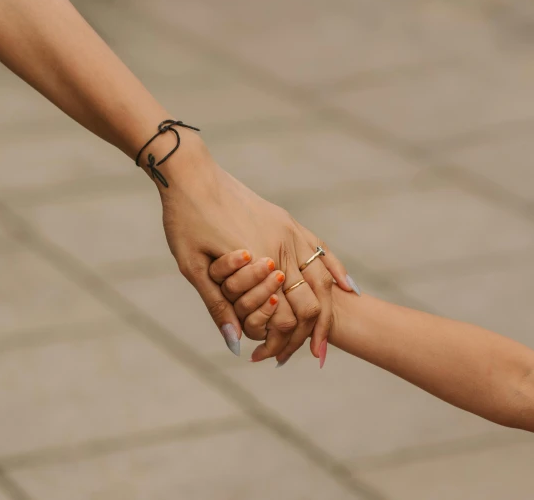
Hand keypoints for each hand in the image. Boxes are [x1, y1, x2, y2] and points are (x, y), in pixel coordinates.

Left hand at [154, 135, 356, 363]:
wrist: (191, 174)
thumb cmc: (185, 220)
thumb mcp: (193, 267)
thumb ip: (217, 305)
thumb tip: (236, 344)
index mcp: (257, 263)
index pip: (285, 316)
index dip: (282, 343)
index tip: (273, 360)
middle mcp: (281, 247)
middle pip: (311, 302)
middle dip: (310, 334)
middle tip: (307, 356)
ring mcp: (289, 231)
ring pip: (323, 279)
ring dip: (327, 311)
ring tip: (325, 337)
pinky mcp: (288, 220)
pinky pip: (321, 249)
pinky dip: (337, 272)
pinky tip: (348, 290)